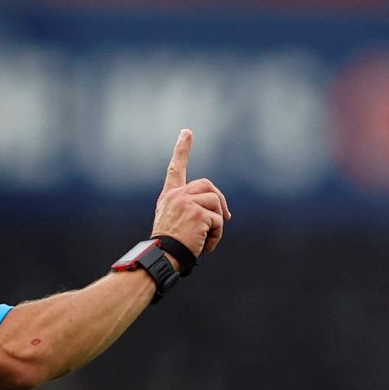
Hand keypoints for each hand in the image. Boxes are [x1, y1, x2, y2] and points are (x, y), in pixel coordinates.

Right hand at [151, 129, 232, 257]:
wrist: (162, 256)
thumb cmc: (169, 246)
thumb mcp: (173, 221)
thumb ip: (189, 209)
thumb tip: (220, 213)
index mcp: (169, 196)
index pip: (176, 168)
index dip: (182, 149)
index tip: (187, 132)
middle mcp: (177, 195)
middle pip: (208, 186)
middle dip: (220, 200)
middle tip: (225, 218)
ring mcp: (187, 203)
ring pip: (216, 203)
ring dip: (218, 223)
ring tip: (208, 238)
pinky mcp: (198, 214)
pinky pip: (218, 220)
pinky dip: (217, 235)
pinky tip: (206, 246)